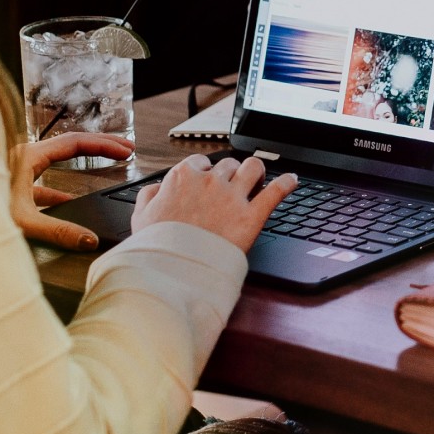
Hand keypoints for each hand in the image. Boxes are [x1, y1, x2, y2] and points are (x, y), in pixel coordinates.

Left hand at [11, 132, 133, 250]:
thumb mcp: (23, 222)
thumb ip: (58, 231)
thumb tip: (90, 240)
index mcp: (28, 156)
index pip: (75, 142)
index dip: (105, 145)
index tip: (126, 151)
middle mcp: (23, 156)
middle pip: (70, 144)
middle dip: (102, 144)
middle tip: (127, 147)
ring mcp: (17, 169)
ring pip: (58, 158)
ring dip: (84, 160)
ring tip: (106, 163)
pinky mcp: (13, 184)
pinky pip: (44, 178)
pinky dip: (62, 185)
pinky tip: (68, 201)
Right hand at [129, 153, 296, 252]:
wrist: (173, 270)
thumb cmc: (157, 246)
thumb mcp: (140, 217)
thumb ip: (149, 196)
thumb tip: (157, 188)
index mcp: (183, 178)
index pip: (200, 163)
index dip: (206, 172)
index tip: (208, 180)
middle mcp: (210, 181)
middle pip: (228, 165)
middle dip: (231, 174)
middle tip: (233, 187)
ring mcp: (232, 197)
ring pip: (253, 167)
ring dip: (256, 172)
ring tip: (258, 180)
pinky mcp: (251, 216)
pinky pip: (276, 191)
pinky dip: (287, 183)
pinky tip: (292, 180)